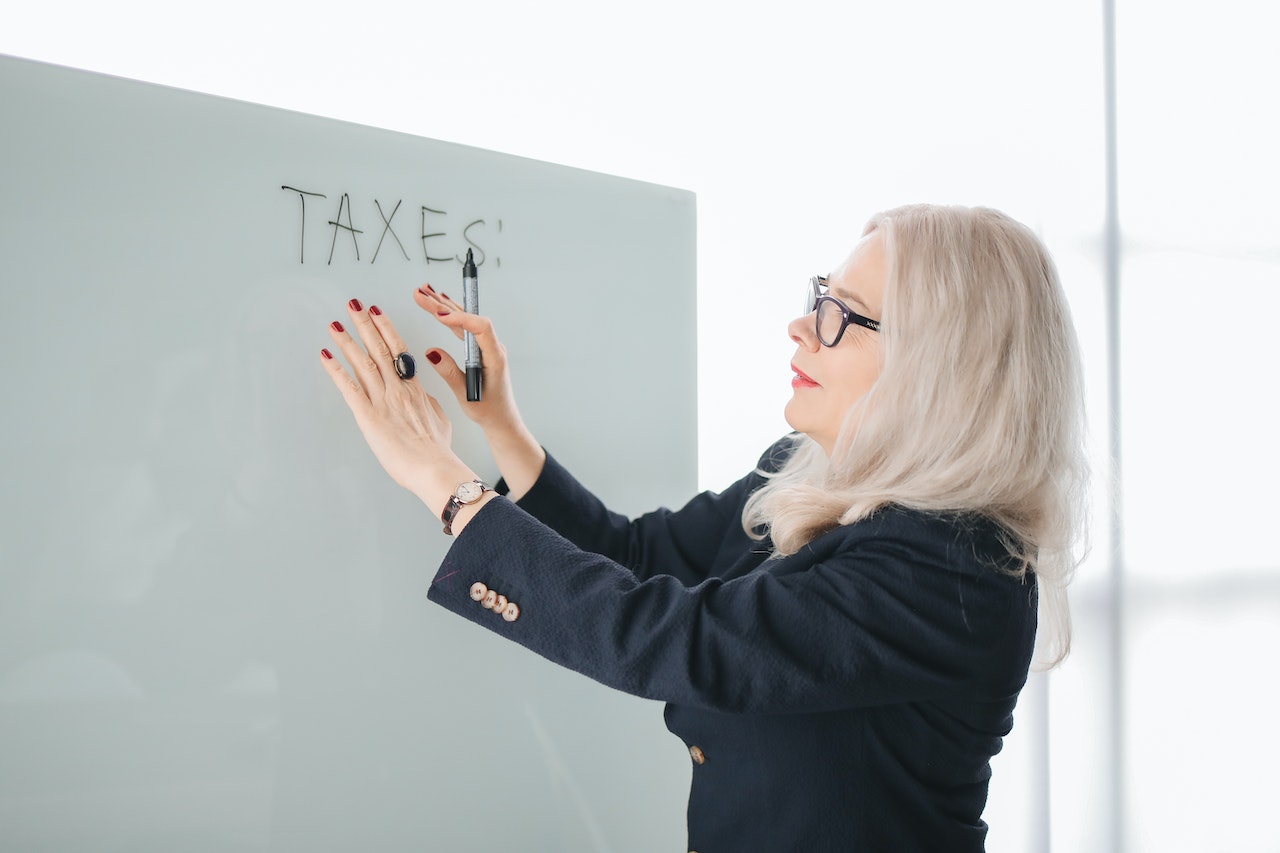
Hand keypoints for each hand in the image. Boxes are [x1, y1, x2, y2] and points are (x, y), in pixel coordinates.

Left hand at [320, 298, 477, 510]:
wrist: (434, 468)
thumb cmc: (438, 450)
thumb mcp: (441, 420)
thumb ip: (429, 403)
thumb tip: (424, 395)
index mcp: (415, 388)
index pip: (398, 351)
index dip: (386, 329)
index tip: (377, 312)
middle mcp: (398, 388)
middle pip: (379, 349)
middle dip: (365, 324)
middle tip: (353, 304)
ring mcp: (383, 400)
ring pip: (363, 363)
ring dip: (347, 341)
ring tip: (336, 324)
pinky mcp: (368, 416)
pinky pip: (349, 387)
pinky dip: (336, 370)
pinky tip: (325, 356)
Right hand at [412, 284, 522, 435]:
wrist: (502, 418)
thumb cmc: (489, 410)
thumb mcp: (466, 395)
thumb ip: (449, 373)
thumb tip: (430, 352)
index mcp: (495, 357)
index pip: (482, 328)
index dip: (461, 318)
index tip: (440, 315)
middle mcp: (492, 347)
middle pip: (468, 318)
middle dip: (443, 305)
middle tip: (421, 294)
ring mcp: (485, 346)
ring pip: (464, 320)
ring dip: (443, 305)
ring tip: (423, 292)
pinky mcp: (479, 349)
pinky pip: (464, 327)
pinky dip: (450, 315)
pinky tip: (439, 304)